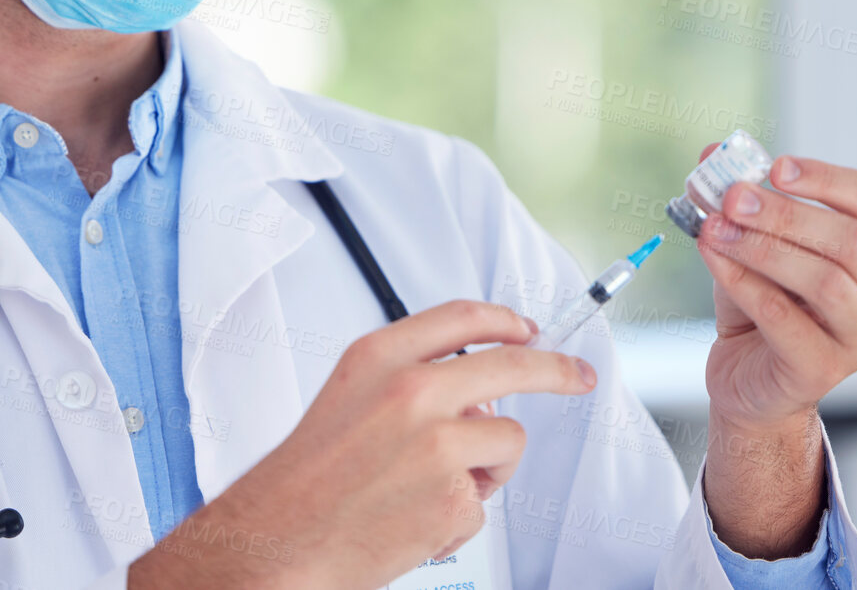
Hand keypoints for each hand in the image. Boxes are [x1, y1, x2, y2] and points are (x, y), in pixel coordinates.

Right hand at [127, 300, 597, 589]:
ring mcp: (438, 443)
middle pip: (514, 363)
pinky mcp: (454, 496)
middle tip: (578, 375)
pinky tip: (416, 519)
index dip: (505, 319)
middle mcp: (412, 390)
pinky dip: (461, 513)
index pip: (462, 317)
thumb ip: (409, 378)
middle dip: (557, 369)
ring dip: (487, 467)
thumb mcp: (350, 397)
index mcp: (379, 357)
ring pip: (508, 439)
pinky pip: (486, 498)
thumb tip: (476, 389)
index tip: (530, 328)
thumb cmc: (308, 479)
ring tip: (430, 488)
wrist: (278, 539)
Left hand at [698, 152, 856, 429]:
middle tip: (731, 197)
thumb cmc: (767, 297)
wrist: (748, 371)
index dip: (825, 178)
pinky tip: (713, 257)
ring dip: (763, 247)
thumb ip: (742, 198)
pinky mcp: (825, 370)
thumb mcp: (758, 239)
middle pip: (852, 241)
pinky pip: (782, 317)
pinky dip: (742, 281)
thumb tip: (714, 154)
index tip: (774, 167)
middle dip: (786, 213)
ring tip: (713, 228)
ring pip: (825, 281)